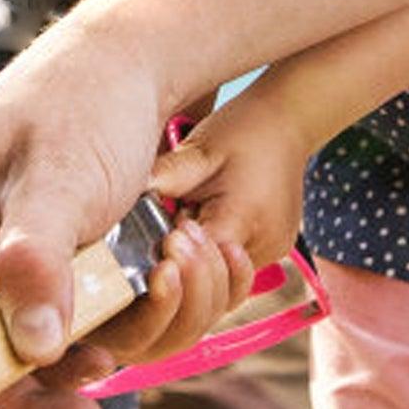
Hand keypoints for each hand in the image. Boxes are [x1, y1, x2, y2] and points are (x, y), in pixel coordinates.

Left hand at [148, 96, 309, 270]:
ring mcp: (269, 253)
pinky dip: (208, 257)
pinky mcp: (268, 251)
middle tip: (169, 226)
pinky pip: (231, 270)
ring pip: (222, 285)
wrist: (287, 122)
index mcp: (247, 219)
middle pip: (212, 285)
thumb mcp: (199, 150)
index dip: (171, 255)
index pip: (199, 264)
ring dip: (195, 265)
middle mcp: (264, 246)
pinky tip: (197, 227)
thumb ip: (164, 179)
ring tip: (185, 223)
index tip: (157, 233)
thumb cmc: (241, 130)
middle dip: (181, 266)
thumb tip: (120, 201)